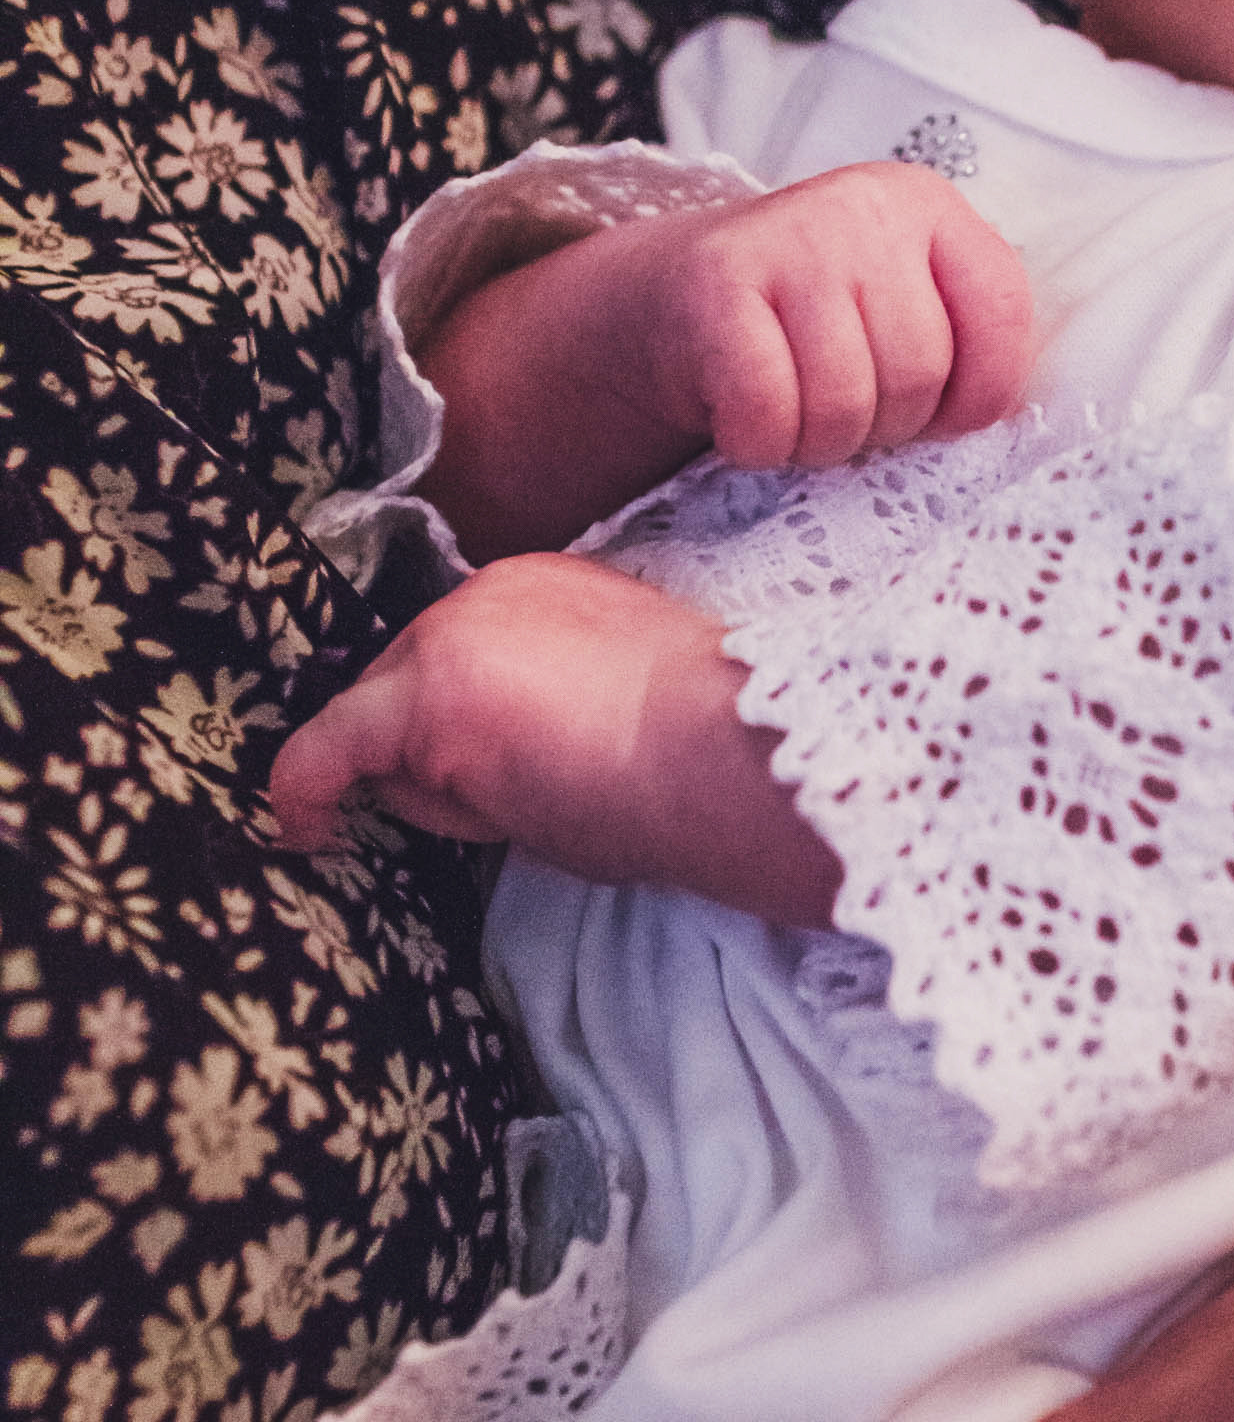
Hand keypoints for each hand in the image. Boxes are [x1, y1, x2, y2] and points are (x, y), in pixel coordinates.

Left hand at [271, 552, 838, 920]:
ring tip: (531, 813)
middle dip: (431, 763)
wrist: (740, 757)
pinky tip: (305, 833)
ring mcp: (452, 638)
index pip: (458, 657)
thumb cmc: (709, 764)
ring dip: (428, 792)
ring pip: (378, 728)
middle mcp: (489, 591)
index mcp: (547, 588)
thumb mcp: (618, 716)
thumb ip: (548, 715)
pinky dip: (306, 793)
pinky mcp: (426, 697)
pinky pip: (326, 752)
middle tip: (527, 812)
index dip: (457, 732)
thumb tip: (490, 775)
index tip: (482, 781)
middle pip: (401, 688)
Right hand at [421, 160, 1033, 558]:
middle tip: (844, 412)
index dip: (977, 396)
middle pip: (919, 373)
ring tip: (797, 412)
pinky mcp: (714, 284)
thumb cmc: (813, 331)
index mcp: (930, 207)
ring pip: (845, 404)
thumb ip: (967, 343)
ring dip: (818, 442)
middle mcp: (864, 204)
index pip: (1004, 318)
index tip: (937, 415)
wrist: (672, 309)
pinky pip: (769, 414)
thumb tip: (1020, 430)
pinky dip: (757, 443)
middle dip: (884, 425)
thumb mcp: (900, 309)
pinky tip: (744, 416)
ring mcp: (787, 236)